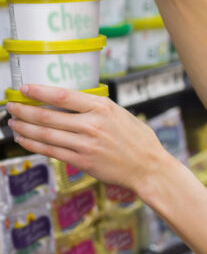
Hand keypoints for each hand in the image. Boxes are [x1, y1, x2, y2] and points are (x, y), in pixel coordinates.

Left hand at [6, 85, 168, 191]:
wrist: (147, 165)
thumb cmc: (136, 138)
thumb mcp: (119, 113)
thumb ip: (96, 108)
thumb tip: (70, 102)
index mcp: (102, 107)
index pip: (63, 96)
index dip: (40, 92)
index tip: (24, 88)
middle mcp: (92, 124)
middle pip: (49, 116)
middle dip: (25, 110)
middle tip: (11, 105)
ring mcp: (86, 144)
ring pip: (46, 135)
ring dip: (25, 127)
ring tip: (13, 122)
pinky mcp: (82, 161)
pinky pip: (51, 151)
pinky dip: (34, 145)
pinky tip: (24, 139)